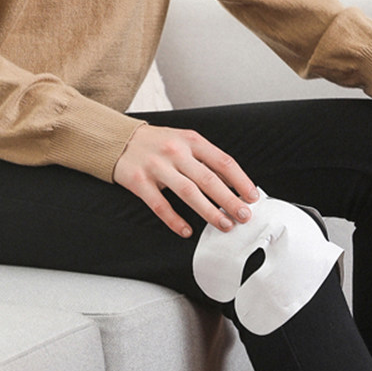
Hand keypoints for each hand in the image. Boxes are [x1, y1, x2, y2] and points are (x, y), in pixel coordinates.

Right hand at [113, 123, 259, 237]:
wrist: (119, 139)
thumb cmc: (158, 143)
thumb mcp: (184, 141)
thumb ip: (206, 159)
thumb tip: (233, 184)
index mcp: (191, 140)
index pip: (222, 161)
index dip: (240, 180)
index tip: (252, 196)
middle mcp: (175, 151)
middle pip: (208, 179)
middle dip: (229, 199)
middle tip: (244, 216)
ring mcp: (156, 166)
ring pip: (188, 192)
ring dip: (209, 211)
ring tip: (224, 224)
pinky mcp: (138, 181)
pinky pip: (160, 204)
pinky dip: (175, 220)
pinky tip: (187, 231)